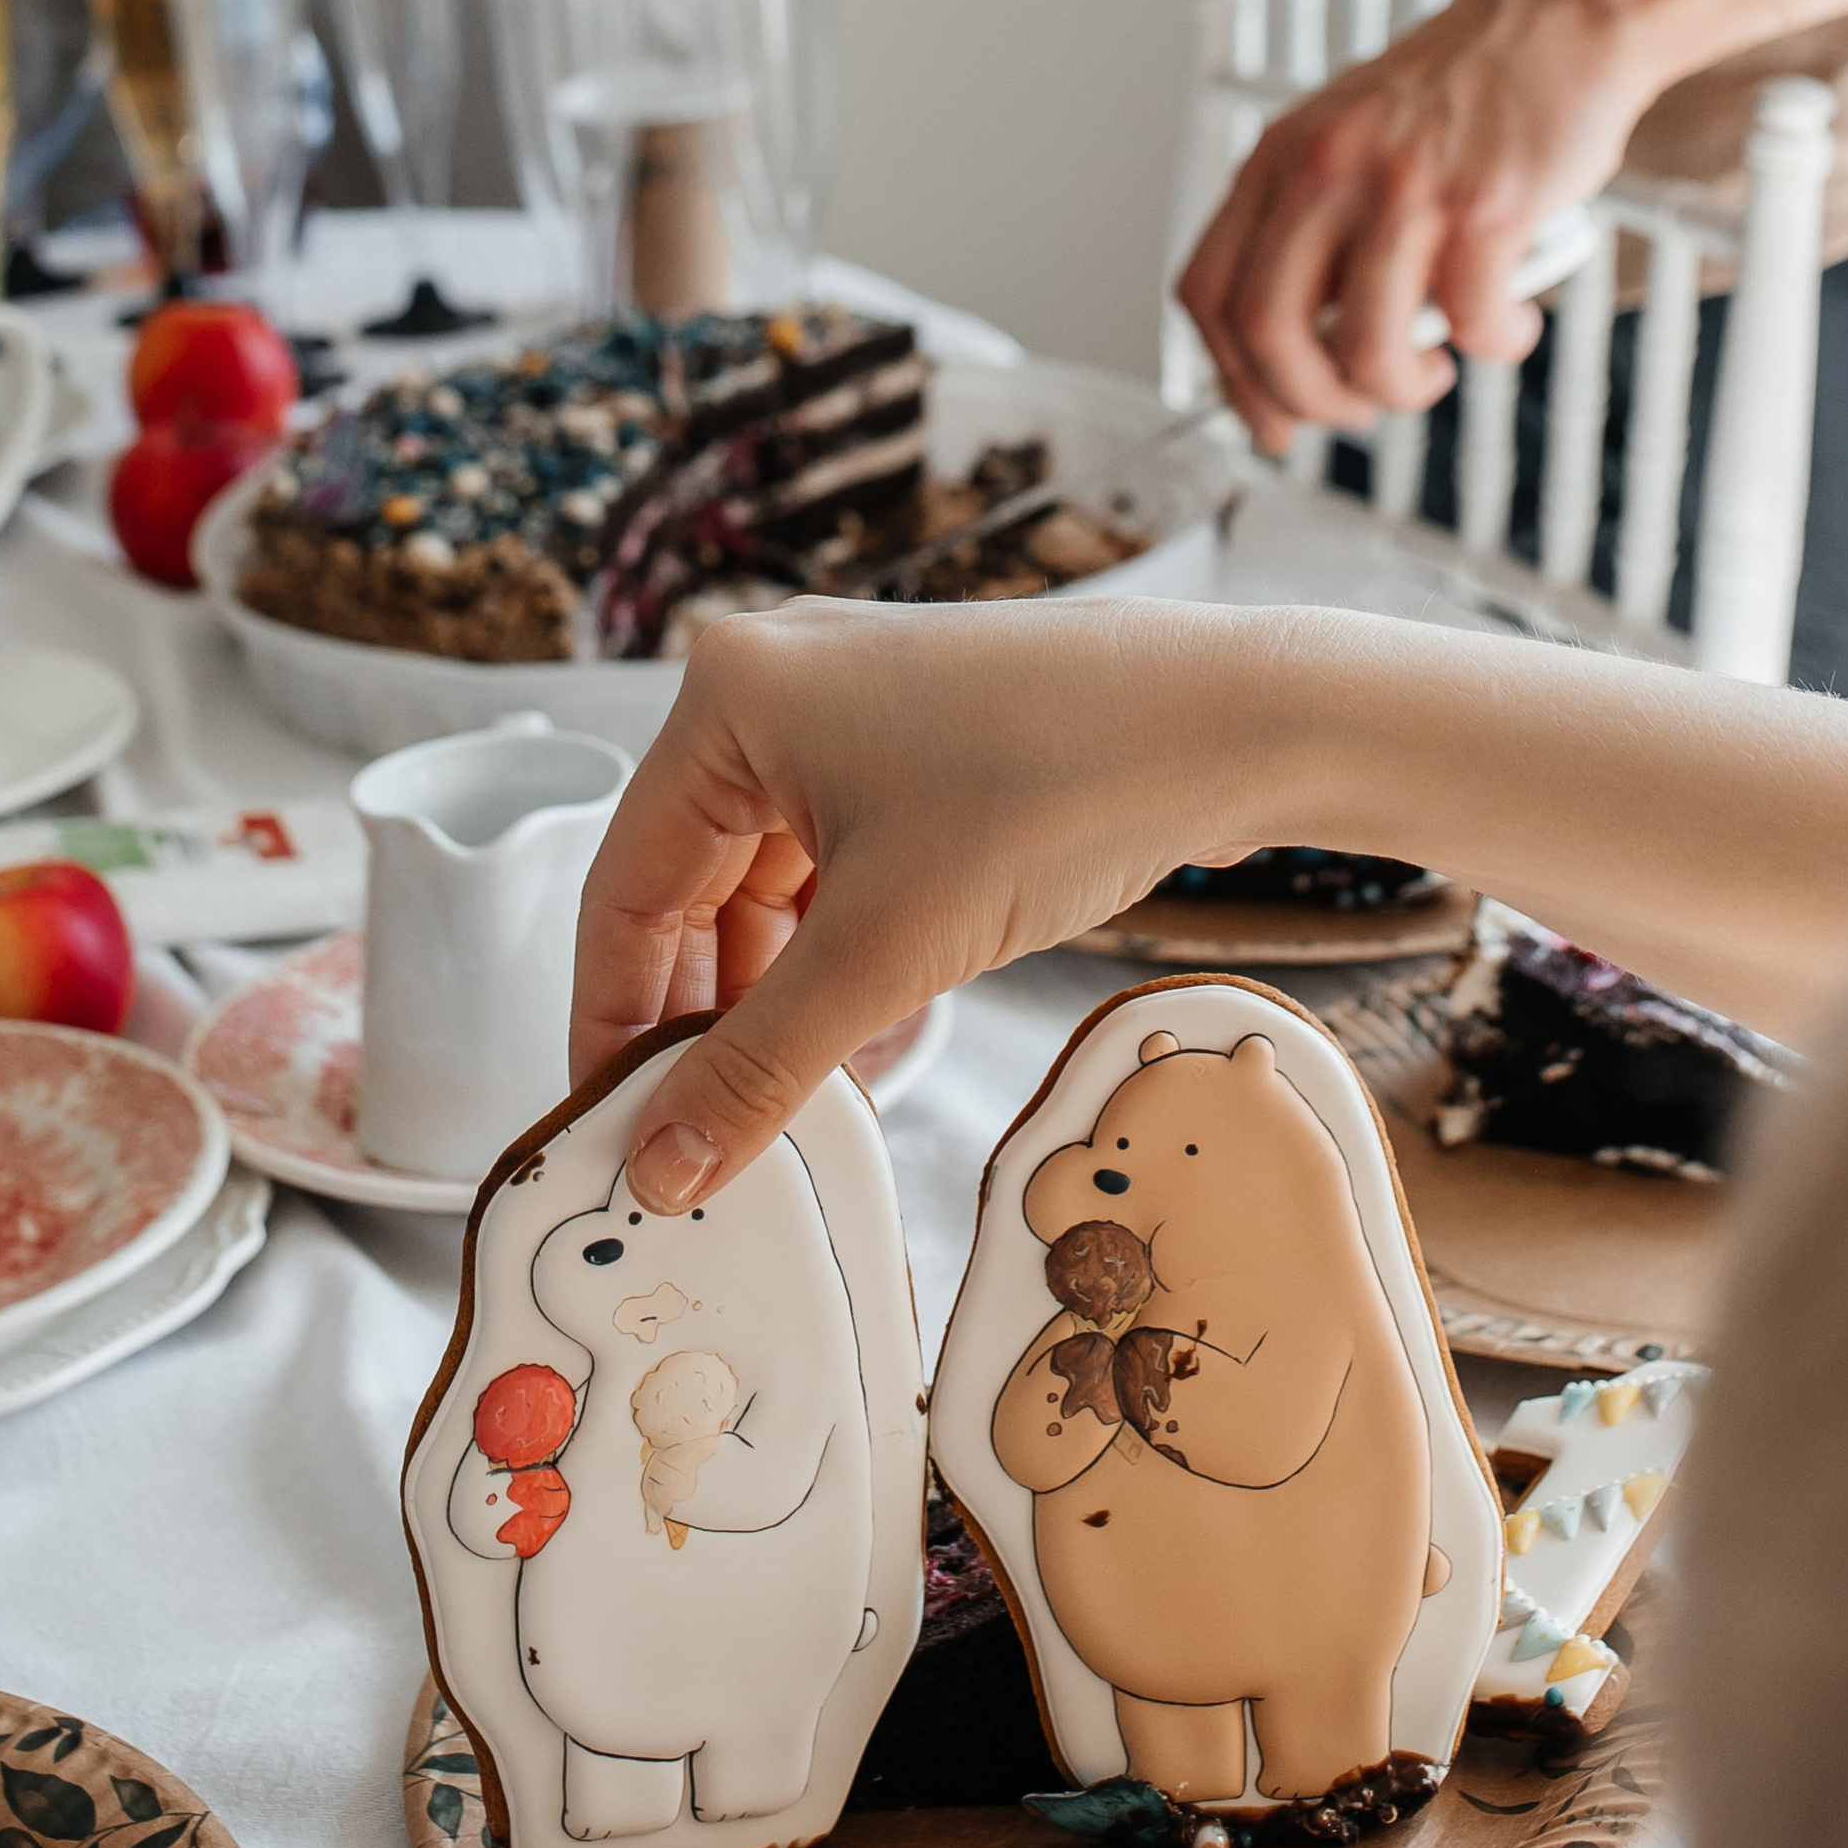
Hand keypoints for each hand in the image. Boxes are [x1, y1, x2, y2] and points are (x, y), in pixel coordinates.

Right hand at [571, 595, 1269, 1214]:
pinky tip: (856, 1044)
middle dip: (701, 1017)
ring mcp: (849, 710)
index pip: (622, 891)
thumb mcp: (889, 951)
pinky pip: (835, 864)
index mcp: (726, 698)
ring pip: (768, 885)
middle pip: (690, 888)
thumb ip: (761, 1067)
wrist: (1233, 724)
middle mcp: (773, 686)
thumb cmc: (1065, 782)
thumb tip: (669, 1161)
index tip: (615, 1126)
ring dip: (775, 995)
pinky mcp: (916, 743)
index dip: (613, 1024)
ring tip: (786, 1105)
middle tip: (699, 1136)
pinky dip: (837, 952)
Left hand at [1177, 0, 1656, 448]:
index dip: (1229, 375)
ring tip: (1432, 373)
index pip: (1207, 291)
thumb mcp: (1349, 133)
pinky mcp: (1485, 207)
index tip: (1268, 415)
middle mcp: (1326, 168)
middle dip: (1307, 402)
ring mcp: (1403, 187)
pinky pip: (1470, 322)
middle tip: (1354, 411)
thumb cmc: (1469, 89)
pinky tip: (1507, 328)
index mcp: (1281, 156)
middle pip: (1267, 331)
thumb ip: (1314, 221)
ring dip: (1398, 390)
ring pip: (1364, 345)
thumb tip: (1292, 341)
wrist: (1567, 19)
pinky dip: (1492, 348)